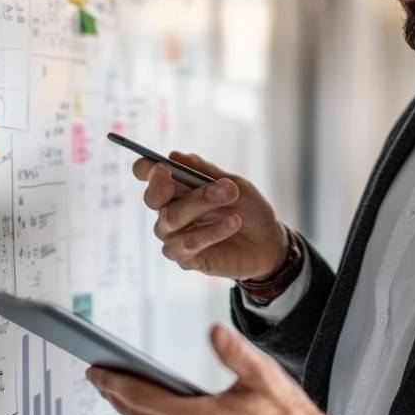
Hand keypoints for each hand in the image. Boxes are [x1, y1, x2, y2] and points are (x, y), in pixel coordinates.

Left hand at [87, 322, 328, 414]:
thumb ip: (234, 351)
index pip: (144, 398)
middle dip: (116, 396)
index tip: (96, 370)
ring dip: (132, 412)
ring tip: (118, 391)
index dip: (115, 383)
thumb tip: (212, 331)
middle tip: (99, 376)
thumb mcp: (264, 376)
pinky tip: (151, 413)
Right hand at [134, 151, 288, 280]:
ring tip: (230, 192)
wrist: (268, 242)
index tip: (158, 165)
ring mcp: (173, 237)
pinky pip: (191, 241)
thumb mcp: (233, 185)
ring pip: (173, 217)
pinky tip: (233, 221)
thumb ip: (206, 173)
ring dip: (201, 201)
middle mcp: (168, 212)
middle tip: (178, 173)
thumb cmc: (247, 209)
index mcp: (175, 189)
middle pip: (154, 197)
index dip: (146, 169)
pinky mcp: (185, 258)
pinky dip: (213, 229)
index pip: (148, 176)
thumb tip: (176, 156)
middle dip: (163, 184)